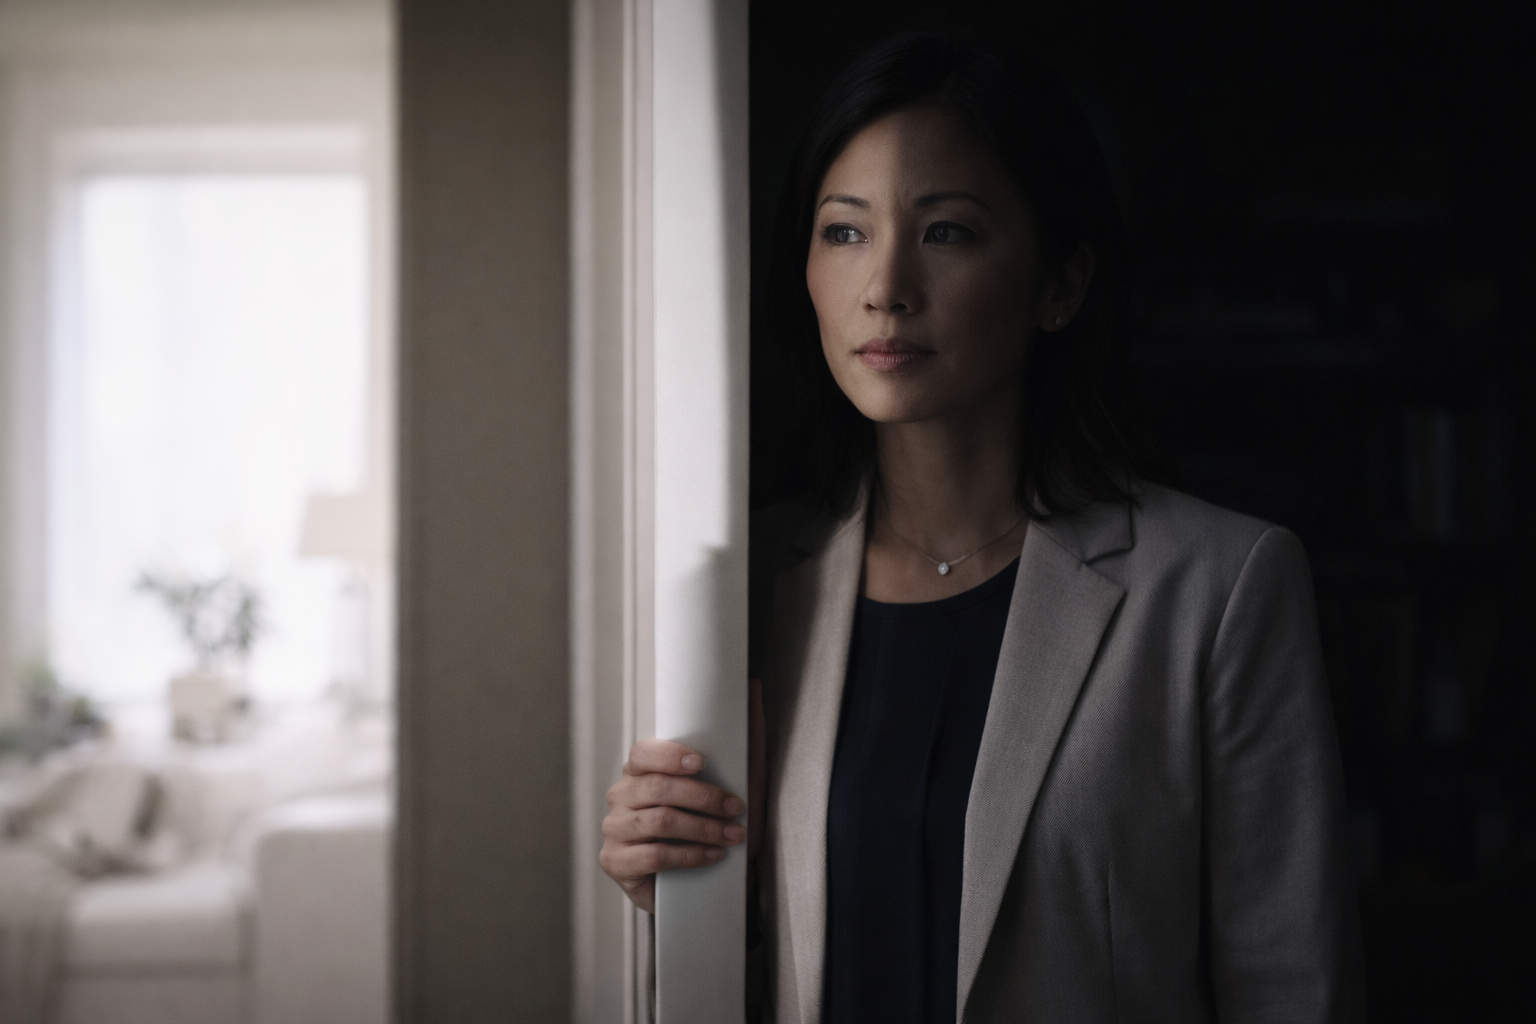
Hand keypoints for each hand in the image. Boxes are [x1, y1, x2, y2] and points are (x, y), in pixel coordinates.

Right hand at [600, 738, 745, 912]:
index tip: (702, 762)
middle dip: (703, 797)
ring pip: (658, 821)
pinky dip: (689, 855)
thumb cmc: (709, 823)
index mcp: (639, 771)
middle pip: (657, 788)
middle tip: (734, 807)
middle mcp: (621, 796)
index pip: (643, 752)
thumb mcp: (729, 783)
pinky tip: (712, 855)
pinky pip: (653, 856)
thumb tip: (754, 691)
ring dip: (703, 828)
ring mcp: (615, 829)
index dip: (670, 755)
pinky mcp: (616, 862)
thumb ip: (740, 740)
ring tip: (731, 835)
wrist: (699, 879)